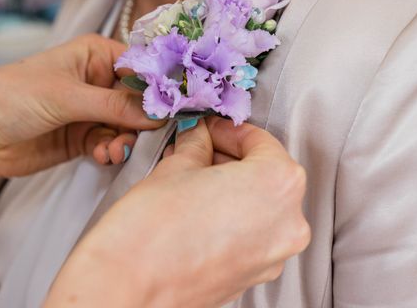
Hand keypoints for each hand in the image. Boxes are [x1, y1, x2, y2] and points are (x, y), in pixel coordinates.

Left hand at [0, 34, 161, 183]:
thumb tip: (160, 113)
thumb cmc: (13, 96)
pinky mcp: (84, 138)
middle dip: (144, 120)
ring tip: (114, 151)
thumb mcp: (67, 96)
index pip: (141, 66)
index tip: (180, 105)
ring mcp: (91, 111)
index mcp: (96, 54)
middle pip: (139, 100)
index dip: (160, 85)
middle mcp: (98, 81)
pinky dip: (112, 151)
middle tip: (148, 136)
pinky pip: (111, 144)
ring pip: (128, 126)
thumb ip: (115, 106)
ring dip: (126, 140)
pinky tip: (104, 157)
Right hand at [44, 118, 309, 307]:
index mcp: (278, 184)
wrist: (128, 288)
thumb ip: (198, 144)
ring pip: (259, 205)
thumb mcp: (177, 166)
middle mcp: (287, 222)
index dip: (229, 130)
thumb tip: (200, 136)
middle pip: (265, 174)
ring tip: (191, 179)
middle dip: (229, 158)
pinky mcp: (253, 276)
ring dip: (230, 187)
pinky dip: (231, 217)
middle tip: (197, 149)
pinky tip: (197, 209)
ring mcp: (273, 256)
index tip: (209, 129)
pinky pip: (251, 234)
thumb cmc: (151, 230)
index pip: (261, 141)